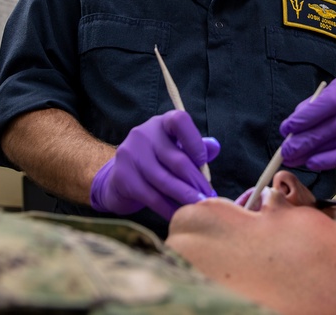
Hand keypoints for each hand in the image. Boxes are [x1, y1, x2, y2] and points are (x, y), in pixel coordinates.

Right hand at [90, 110, 218, 219]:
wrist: (120, 178)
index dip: (194, 142)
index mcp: (161, 123)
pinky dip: (169, 208)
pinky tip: (181, 215)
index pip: (179, 121)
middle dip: (196, 181)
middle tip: (210, 197)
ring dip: (186, 197)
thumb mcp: (175, 149)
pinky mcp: (123, 177)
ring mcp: (130, 154)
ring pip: (165, 181)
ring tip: (200, 207)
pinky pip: (152, 197)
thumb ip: (196, 147)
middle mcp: (143, 134)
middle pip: (176, 159)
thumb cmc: (156, 161)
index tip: (203, 162)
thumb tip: (215, 146)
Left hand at [279, 76, 335, 169]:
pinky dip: (328, 160)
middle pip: (332, 125)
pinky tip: (312, 163)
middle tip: (286, 152)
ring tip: (294, 159)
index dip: (306, 117)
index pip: (328, 101)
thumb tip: (289, 132)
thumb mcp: (325, 102)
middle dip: (305, 140)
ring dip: (313, 153)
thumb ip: (308, 112)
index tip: (286, 129)